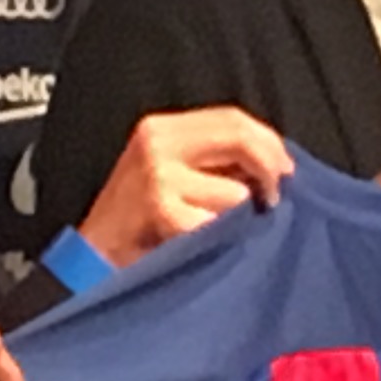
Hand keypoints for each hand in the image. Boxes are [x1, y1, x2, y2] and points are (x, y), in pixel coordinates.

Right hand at [76, 106, 291, 265]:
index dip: (269, 142)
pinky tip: (205, 247)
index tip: (287, 169)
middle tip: (276, 199)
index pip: (233, 117)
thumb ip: (211, 159)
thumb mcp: (168, 173)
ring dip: (242, 217)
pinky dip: (222, 239)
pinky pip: (220, 224)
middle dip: (271, 170)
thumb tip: (274, 162)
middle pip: (240, 139)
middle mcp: (158, 142)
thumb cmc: (138, 225)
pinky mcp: (163, 210)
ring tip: (223, 230)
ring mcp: (158, 176)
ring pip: (236, 191)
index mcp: (161, 128)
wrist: (93, 263)